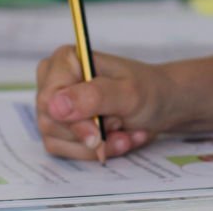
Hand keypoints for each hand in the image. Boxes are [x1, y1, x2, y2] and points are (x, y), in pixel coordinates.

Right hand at [35, 45, 176, 160]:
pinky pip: (69, 151)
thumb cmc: (148, 89)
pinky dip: (98, 151)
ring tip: (127, 133)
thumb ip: (93, 96)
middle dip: (93, 132)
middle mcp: (55, 81)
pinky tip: (121, 139)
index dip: (73, 121)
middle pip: (51, 122)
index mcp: (66, 60)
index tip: (98, 133)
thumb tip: (54, 105)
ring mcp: (57, 107)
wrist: (163, 105)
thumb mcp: (128, 92)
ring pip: (58, 140)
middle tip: (122, 125)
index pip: (49, 97)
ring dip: (99, 144)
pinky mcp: (62, 129)